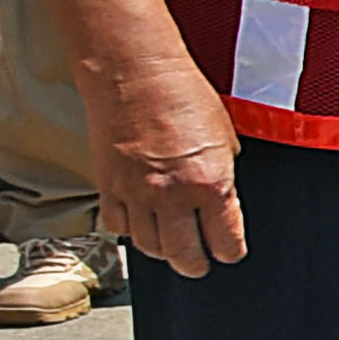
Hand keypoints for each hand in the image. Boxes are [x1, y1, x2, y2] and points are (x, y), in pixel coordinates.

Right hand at [83, 48, 242, 277]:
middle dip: (195, 265)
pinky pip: (117, 225)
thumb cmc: (184, 96)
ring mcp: (135, 194)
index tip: (230, 252)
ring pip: (148, 246)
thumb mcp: (226, 137)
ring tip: (171, 246)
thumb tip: (222, 200)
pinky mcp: (108, 186)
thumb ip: (223, 175)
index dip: (230, 252)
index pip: (225, 242)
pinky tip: (139, 223)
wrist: (134, 74)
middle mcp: (171, 196)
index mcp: (210, 184)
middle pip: (183, 256)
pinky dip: (129, 230)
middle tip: (199, 264)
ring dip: (162, 250)